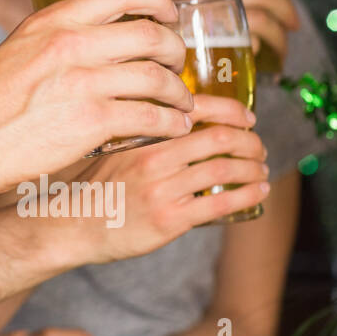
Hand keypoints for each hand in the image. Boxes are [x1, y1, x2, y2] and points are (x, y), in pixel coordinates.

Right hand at [0, 0, 193, 195]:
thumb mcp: (16, 49)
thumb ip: (54, 39)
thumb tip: (89, 38)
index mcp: (51, 21)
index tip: (168, 14)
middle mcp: (70, 44)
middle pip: (151, 35)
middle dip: (175, 50)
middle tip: (177, 64)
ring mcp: (82, 83)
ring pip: (157, 78)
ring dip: (178, 92)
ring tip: (181, 103)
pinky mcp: (91, 123)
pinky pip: (149, 117)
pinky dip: (170, 123)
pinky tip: (172, 127)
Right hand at [58, 93, 269, 264]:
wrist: (75, 225)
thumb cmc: (98, 187)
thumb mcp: (115, 149)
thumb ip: (147, 136)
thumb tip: (187, 127)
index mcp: (142, 135)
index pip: (196, 109)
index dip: (231, 110)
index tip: (247, 116)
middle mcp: (153, 157)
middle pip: (219, 138)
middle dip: (249, 141)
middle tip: (258, 146)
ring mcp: (162, 189)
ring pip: (225, 170)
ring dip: (253, 168)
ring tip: (261, 169)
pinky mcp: (170, 218)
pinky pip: (221, 203)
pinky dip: (248, 194)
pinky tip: (258, 192)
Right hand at [172, 0, 299, 63]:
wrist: (149, 64)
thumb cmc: (172, 37)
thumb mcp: (189, 8)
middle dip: (287, 8)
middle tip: (294, 23)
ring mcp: (206, 19)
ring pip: (262, 18)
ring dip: (281, 34)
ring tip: (281, 45)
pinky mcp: (211, 45)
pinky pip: (251, 41)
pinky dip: (263, 47)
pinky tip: (259, 54)